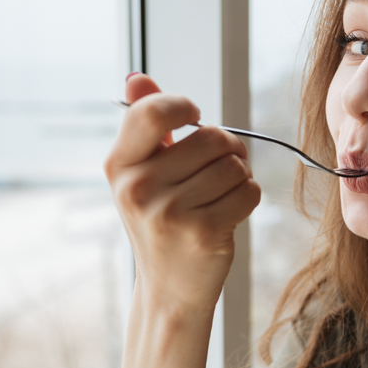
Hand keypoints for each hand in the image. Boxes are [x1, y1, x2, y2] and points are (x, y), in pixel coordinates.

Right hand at [105, 74, 260, 314]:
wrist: (170, 290)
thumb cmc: (161, 221)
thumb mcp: (142, 174)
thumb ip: (144, 124)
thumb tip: (136, 76)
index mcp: (119, 166)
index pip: (153, 112)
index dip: (184, 107)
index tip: (195, 120)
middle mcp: (138, 189)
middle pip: (211, 137)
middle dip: (227, 149)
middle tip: (220, 168)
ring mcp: (170, 214)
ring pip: (234, 165)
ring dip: (239, 176)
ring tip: (221, 195)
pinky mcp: (204, 234)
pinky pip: (249, 191)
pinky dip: (248, 198)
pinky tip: (229, 213)